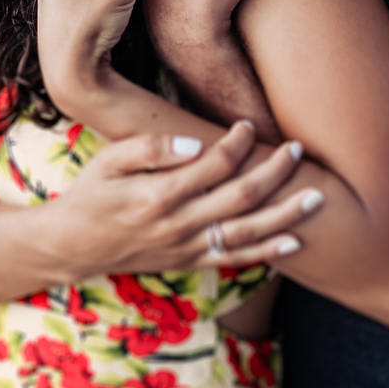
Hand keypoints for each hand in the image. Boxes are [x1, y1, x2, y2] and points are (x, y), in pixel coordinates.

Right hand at [40, 120, 323, 278]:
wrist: (73, 246)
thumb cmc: (91, 194)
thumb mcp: (108, 161)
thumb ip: (150, 148)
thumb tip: (196, 142)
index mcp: (157, 195)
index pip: (212, 166)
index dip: (236, 144)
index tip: (248, 126)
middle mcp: (177, 225)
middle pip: (239, 198)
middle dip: (273, 173)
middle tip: (296, 150)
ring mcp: (186, 248)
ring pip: (246, 232)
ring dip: (285, 215)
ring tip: (316, 197)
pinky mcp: (189, 262)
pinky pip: (234, 258)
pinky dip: (267, 252)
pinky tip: (294, 240)